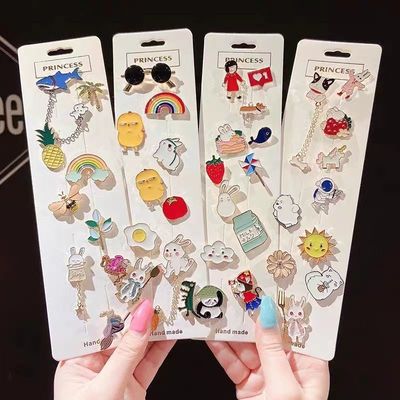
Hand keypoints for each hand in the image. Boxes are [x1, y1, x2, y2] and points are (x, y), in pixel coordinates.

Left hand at [54, 300, 174, 399]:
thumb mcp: (106, 387)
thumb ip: (127, 351)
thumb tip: (141, 316)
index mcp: (76, 361)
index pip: (98, 325)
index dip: (116, 306)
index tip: (133, 287)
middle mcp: (96, 364)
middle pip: (121, 333)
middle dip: (139, 315)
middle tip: (156, 293)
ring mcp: (117, 374)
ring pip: (138, 345)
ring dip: (155, 329)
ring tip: (168, 308)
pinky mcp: (134, 384)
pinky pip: (149, 361)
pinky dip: (162, 348)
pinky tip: (173, 334)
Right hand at [207, 296, 328, 399]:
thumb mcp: (284, 386)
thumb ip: (271, 348)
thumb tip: (267, 313)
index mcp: (308, 365)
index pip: (294, 327)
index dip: (280, 305)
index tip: (265, 284)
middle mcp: (287, 367)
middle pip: (266, 333)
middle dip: (249, 315)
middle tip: (234, 293)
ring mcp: (266, 375)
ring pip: (246, 345)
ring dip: (231, 329)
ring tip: (218, 308)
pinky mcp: (248, 384)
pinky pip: (233, 361)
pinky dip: (221, 348)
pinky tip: (212, 334)